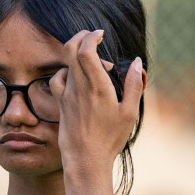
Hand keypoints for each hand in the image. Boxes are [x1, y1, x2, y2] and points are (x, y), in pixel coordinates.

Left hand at [50, 29, 143, 178]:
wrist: (85, 161)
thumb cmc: (110, 140)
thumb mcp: (129, 113)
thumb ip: (133, 85)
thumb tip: (137, 62)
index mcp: (98, 87)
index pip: (85, 50)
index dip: (90, 36)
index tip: (99, 34)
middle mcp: (79, 88)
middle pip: (70, 50)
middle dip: (81, 37)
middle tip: (92, 37)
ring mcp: (67, 96)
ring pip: (65, 64)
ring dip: (76, 56)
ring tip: (91, 62)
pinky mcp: (61, 105)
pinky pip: (58, 80)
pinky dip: (66, 72)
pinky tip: (76, 78)